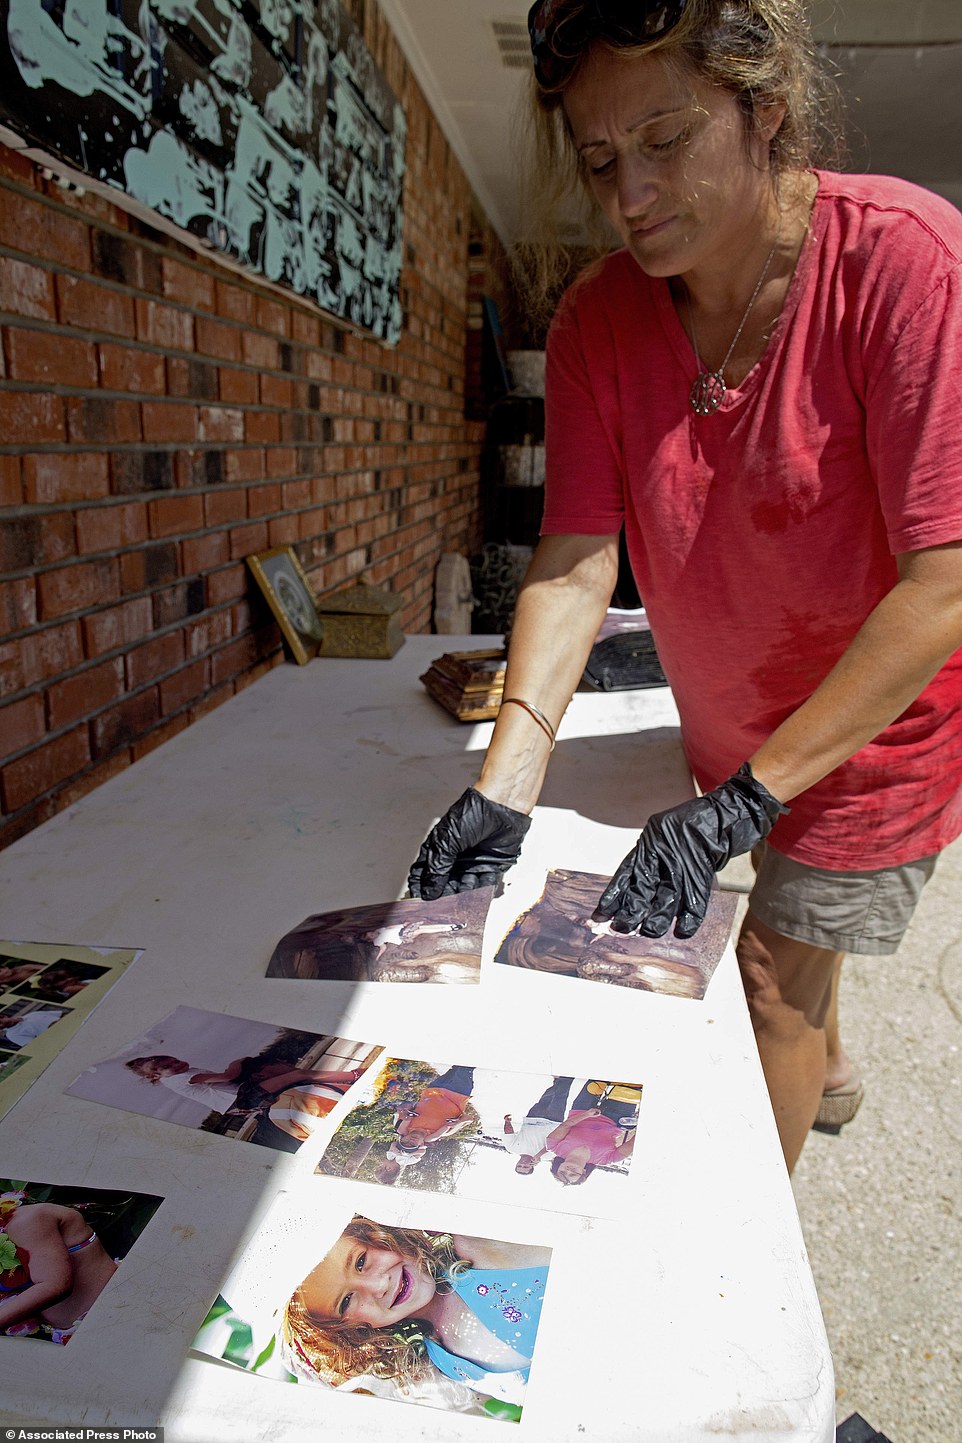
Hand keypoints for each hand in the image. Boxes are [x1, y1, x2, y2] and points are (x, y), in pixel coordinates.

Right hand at [408, 787, 531, 899]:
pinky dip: (483, 888)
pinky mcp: (491, 867)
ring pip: (464, 889)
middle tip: (447, 898)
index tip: (421, 901)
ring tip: (467, 881)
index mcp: (439, 850)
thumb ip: (437, 869)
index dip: (422, 889)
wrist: (501, 807)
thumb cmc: (471, 814)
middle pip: (445, 886)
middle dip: (446, 893)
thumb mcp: (446, 842)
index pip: (425, 875)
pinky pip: (485, 885)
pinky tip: (480, 881)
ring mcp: (472, 864)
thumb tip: (428, 891)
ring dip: (465, 890)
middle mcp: (455, 860)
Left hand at [597, 763, 787, 938]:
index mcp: (649, 841)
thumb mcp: (661, 835)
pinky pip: (695, 900)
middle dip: (631, 911)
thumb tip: (631, 893)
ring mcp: (683, 861)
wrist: (724, 816)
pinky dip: (689, 919)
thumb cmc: (690, 827)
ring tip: (649, 932)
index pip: (626, 872)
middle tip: (622, 928)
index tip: (601, 913)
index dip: (614, 895)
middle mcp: (663, 851)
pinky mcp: (703, 871)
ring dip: (657, 919)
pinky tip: (683, 932)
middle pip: (643, 886)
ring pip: (666, 897)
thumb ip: (648, 859)